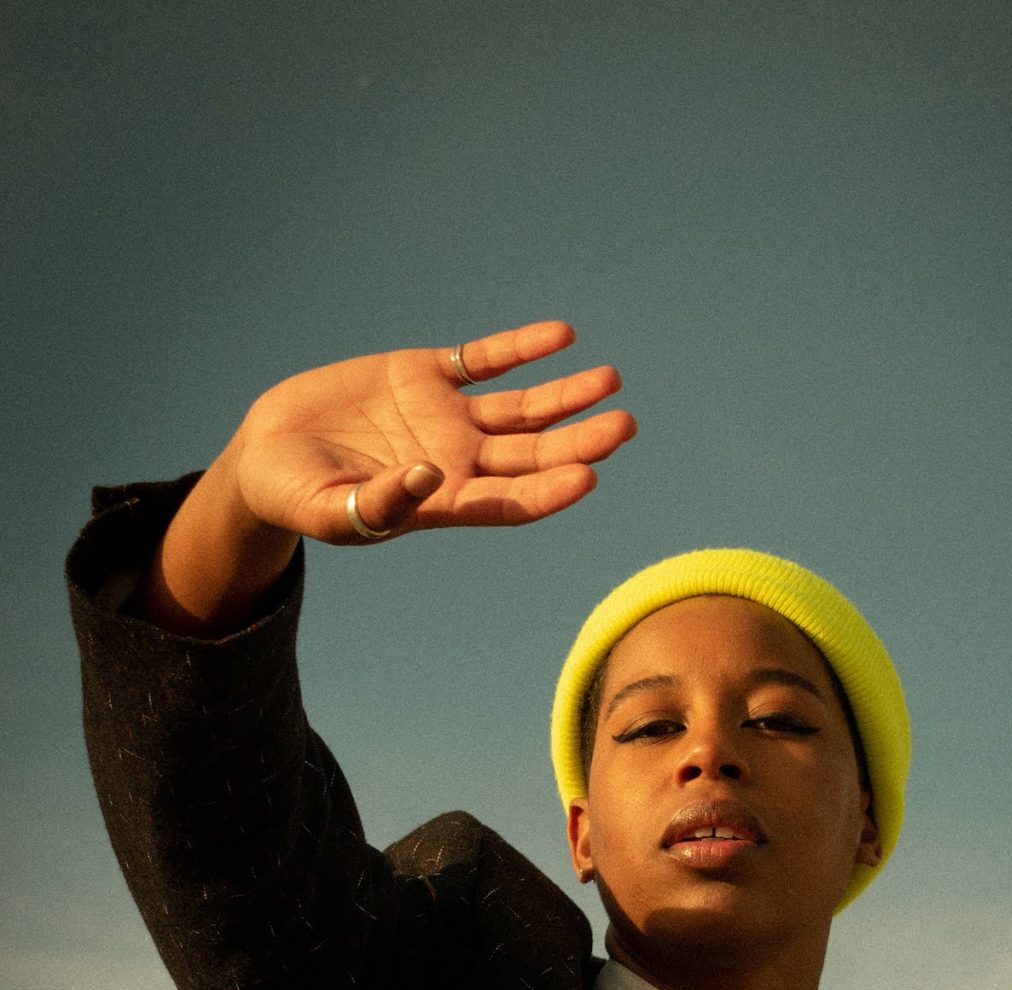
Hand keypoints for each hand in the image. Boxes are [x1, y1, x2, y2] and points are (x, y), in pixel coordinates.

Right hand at [233, 320, 635, 542]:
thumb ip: (378, 503)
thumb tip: (426, 476)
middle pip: (533, 453)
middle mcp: (456, 461)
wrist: (267, 455)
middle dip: (580, 439)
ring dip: (566, 394)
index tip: (587, 476)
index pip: (511, 502)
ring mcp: (444, 416)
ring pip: (521, 407)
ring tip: (610, 380)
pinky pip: (484, 360)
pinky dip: (520, 348)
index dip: (550, 491)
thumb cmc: (295, 497)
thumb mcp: (329, 510)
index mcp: (443, 502)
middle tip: (624, 425)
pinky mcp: (423, 375)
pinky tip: (560, 337)